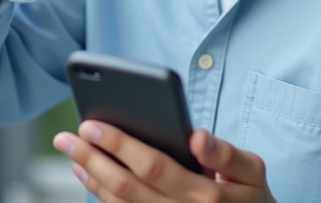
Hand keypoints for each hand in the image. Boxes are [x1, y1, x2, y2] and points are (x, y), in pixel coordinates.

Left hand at [53, 120, 277, 202]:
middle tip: (67, 135)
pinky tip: (86, 173)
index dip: (120, 145)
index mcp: (205, 195)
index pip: (153, 166)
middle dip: (92, 157)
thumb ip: (227, 153)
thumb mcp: (253, 170)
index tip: (93, 124)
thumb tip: (196, 138)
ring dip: (89, 176)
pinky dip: (99, 193)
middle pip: (126, 186)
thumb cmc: (250, 194)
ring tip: (70, 150)